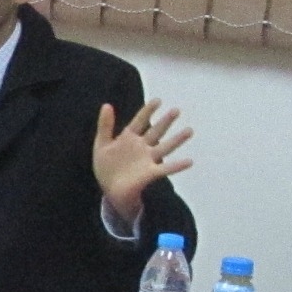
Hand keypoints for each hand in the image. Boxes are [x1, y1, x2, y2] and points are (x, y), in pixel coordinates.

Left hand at [92, 99, 195, 224]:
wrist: (110, 190)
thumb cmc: (106, 167)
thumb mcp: (102, 144)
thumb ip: (105, 126)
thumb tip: (107, 105)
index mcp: (129, 138)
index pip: (140, 121)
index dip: (148, 111)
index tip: (158, 100)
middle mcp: (142, 146)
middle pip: (156, 131)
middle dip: (165, 121)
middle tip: (177, 110)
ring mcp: (148, 159)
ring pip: (165, 147)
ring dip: (177, 139)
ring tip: (189, 130)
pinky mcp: (151, 173)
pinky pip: (166, 168)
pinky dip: (178, 165)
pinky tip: (189, 161)